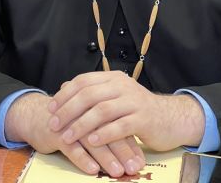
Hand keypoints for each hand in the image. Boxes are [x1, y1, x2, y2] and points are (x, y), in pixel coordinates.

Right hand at [5, 92, 145, 177]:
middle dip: (122, 151)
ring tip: (118, 171)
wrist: (39, 116)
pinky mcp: (56, 132)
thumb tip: (137, 155)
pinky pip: (71, 146)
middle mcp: (86, 111)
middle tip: (134, 167)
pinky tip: (93, 170)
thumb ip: (113, 133)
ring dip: (106, 156)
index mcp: (97, 105)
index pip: (118, 123)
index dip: (130, 142)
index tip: (141, 161)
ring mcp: (71, 120)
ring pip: (92, 139)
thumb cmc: (71, 122)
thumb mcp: (92, 124)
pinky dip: (82, 158)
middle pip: (108, 130)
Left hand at [48, 71, 204, 150]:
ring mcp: (134, 101)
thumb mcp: (115, 96)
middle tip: (54, 125)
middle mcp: (123, 85)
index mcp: (113, 78)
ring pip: (102, 110)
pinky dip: (103, 134)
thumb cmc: (136, 110)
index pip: (83, 81)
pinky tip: (91, 142)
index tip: (50, 108)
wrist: (169, 118)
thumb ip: (93, 92)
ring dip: (82, 125)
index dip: (65, 94)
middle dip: (68, 110)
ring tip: (67, 137)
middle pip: (90, 95)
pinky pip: (120, 126)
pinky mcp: (143, 119)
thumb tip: (63, 88)